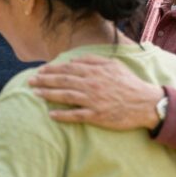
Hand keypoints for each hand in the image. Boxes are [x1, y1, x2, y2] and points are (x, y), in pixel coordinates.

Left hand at [27, 55, 162, 131]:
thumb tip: (73, 61)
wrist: (146, 103)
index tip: (39, 71)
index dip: (51, 70)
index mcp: (95, 72)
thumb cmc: (129, 83)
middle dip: (44, 81)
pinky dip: (62, 115)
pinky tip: (51, 114)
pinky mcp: (97, 116)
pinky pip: (76, 115)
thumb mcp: (113, 65)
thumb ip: (93, 60)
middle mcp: (92, 85)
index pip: (67, 70)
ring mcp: (93, 101)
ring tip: (35, 94)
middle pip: (62, 81)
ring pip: (66, 96)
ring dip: (48, 95)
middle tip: (29, 81)